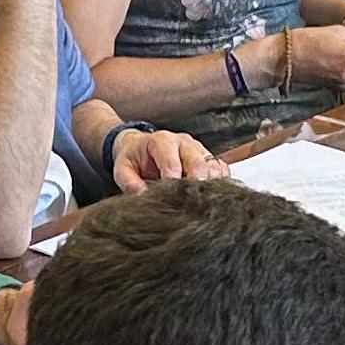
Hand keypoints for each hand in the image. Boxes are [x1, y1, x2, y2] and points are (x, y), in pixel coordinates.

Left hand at [110, 126, 224, 191]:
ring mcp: (198, 148)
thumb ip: (129, 183)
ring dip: (209, 185)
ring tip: (197, 201)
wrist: (140, 146)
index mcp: (162, 141)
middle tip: (187, 204)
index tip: (169, 198)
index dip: (172, 184)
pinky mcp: (208, 157)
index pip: (173, 163)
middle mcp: (184, 142)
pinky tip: (208, 195)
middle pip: (199, 164)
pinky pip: (221, 169)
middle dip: (195, 186)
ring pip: (214, 167)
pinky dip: (219, 183)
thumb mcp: (123, 169)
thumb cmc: (134, 158)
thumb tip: (142, 196)